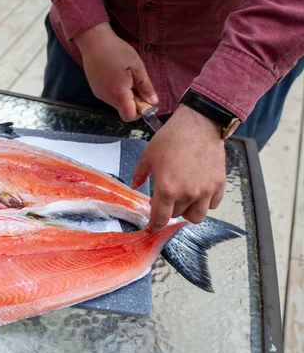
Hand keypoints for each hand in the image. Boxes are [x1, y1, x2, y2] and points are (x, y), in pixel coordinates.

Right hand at [75, 22, 157, 121]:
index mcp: (119, 95)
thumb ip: (146, 87)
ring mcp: (99, 94)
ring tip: (125, 75)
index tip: (144, 98)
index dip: (140, 111)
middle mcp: (107, 98)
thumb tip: (153, 102)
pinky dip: (115, 90)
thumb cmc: (118, 52)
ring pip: (116, 102)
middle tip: (135, 82)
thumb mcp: (137, 67)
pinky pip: (108, 96)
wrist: (95, 42)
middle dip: (133, 101)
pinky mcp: (95, 89)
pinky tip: (115, 74)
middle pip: (123, 109)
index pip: (130, 117)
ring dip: (124, 95)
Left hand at [130, 105, 225, 230]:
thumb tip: (134, 186)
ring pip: (196, 216)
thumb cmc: (171, 138)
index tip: (151, 227)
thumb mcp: (148, 156)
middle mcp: (188, 194)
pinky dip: (204, 204)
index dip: (154, 225)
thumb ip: (140, 174)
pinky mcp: (219, 185)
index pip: (160, 218)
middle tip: (165, 199)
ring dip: (187, 212)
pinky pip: (212, 205)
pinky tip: (197, 194)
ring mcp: (206, 191)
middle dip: (168, 211)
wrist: (198, 124)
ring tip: (182, 201)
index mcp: (167, 189)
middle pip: (176, 216)